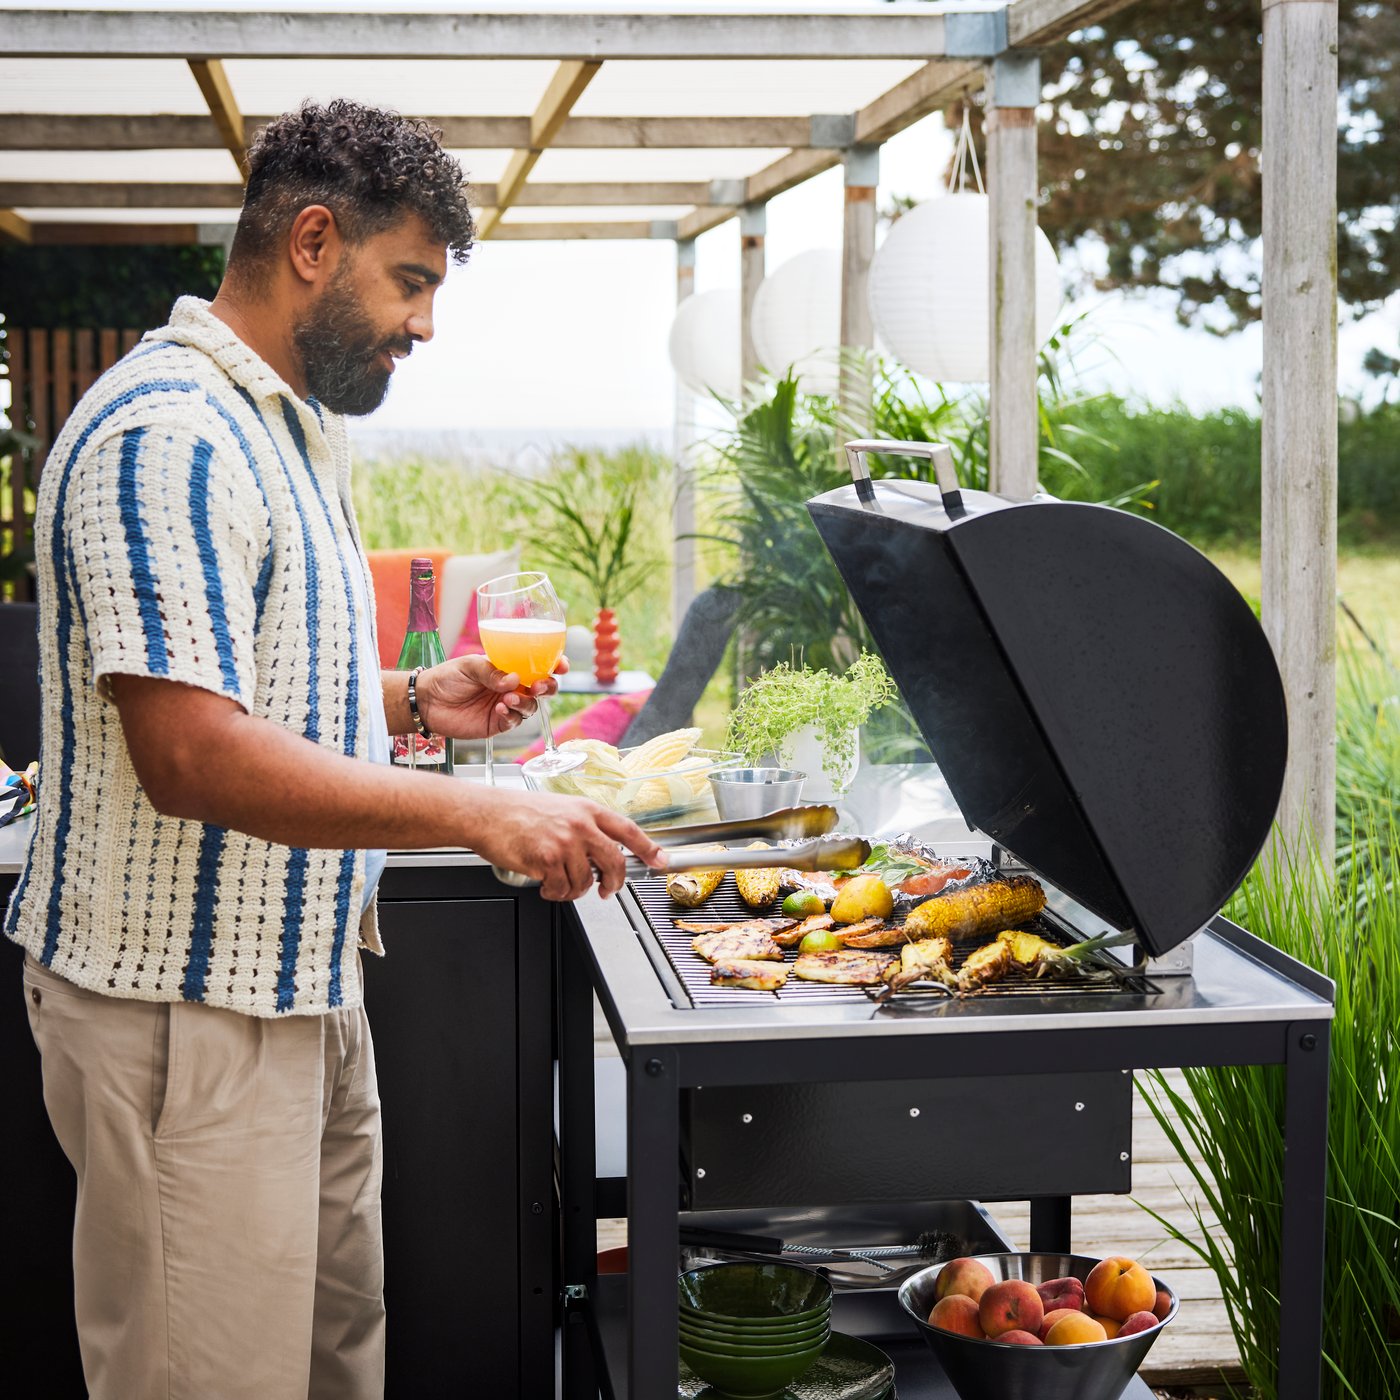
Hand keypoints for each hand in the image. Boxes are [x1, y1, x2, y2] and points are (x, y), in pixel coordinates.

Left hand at [418, 655, 567, 739]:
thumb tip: (514, 680)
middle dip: (548, 687)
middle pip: (543, 689)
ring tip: (507, 698)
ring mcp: (506, 706)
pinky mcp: (498, 724)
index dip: (554, 665)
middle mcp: (512, 687)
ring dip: (525, 702)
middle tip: (538, 686)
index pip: (538, 666)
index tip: (561, 665)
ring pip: (531, 706)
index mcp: (509, 668)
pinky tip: (499, 709)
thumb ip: (491, 671)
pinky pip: (514, 721)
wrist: (426, 702)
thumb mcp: (469, 666)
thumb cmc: (446, 678)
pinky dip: (511, 715)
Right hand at [472, 791, 664, 900]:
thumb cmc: (517, 811)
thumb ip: (584, 826)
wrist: (486, 813)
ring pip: (585, 881)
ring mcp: (565, 842)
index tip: (660, 860)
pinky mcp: (547, 859)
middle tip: (607, 890)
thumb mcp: (560, 808)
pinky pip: (562, 889)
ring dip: (573, 889)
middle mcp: (580, 824)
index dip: (648, 847)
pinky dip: (554, 893)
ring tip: (558, 881)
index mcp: (587, 809)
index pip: (628, 830)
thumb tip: (602, 852)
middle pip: (614, 861)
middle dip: (614, 882)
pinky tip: (544, 883)